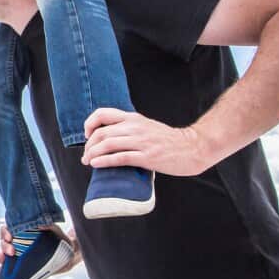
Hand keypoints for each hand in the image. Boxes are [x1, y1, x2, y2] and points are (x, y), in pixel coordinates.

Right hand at [0, 224, 81, 274]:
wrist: (70, 254)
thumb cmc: (60, 240)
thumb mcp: (54, 230)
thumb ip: (48, 225)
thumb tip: (41, 224)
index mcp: (24, 232)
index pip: (8, 229)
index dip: (5, 232)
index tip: (10, 238)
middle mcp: (19, 242)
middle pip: (4, 242)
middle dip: (4, 247)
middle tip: (11, 252)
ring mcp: (20, 254)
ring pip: (4, 254)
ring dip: (1, 257)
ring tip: (3, 262)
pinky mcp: (22, 266)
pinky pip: (9, 268)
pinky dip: (2, 270)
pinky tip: (0, 272)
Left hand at [82, 108, 215, 175]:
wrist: (193, 147)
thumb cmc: (168, 140)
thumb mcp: (146, 126)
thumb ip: (129, 128)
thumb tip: (109, 138)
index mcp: (133, 118)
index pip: (102, 114)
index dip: (89, 124)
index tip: (87, 135)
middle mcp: (134, 128)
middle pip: (101, 133)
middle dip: (88, 145)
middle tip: (85, 156)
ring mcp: (141, 142)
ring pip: (107, 145)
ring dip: (92, 154)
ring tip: (88, 162)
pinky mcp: (147, 157)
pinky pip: (120, 158)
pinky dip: (104, 161)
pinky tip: (96, 165)